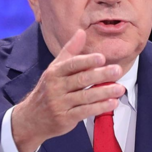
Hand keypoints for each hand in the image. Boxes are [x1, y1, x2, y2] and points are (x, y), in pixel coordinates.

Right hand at [10, 29, 124, 151]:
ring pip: (85, 96)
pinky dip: (99, 107)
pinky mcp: (65, 118)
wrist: (31, 119)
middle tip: (118, 70)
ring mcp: (60, 103)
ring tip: (120, 88)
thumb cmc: (48, 90)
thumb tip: (81, 31)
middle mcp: (56, 87)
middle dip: (101, 75)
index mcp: (54, 72)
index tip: (102, 58)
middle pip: (81, 79)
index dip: (87, 61)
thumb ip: (70, 51)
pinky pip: (85, 111)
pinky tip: (112, 103)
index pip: (72, 64)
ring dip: (104, 92)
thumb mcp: (55, 69)